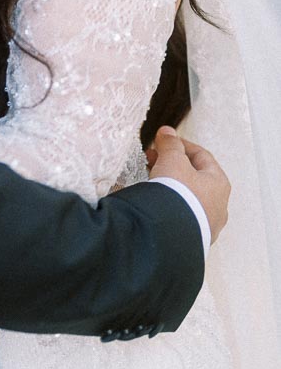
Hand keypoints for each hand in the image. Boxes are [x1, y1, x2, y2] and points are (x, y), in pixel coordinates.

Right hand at [147, 126, 229, 244]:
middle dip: (172, 164)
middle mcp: (218, 205)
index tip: (161, 141)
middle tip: (151, 159)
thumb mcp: (172, 160)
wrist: (170, 234)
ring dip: (170, 185)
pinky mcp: (192, 237)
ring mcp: (206, 224)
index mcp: (219, 183)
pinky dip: (168, 203)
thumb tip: (167, 132)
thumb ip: (170, 144)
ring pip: (188, 197)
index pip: (201, 156)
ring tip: (149, 180)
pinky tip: (154, 201)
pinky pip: (180, 214)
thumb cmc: (177, 193)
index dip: (180, 145)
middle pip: (194, 177)